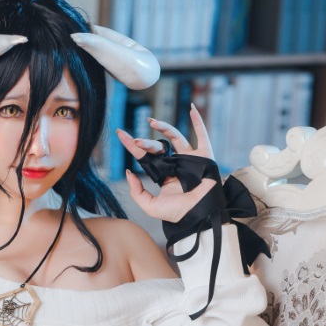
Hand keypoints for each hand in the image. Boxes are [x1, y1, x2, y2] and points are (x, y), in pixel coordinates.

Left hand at [118, 104, 216, 223]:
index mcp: (164, 175)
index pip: (147, 156)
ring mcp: (191, 159)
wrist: (199, 216)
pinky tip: (191, 108)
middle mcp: (177, 164)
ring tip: (152, 121)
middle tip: (136, 141)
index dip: (134, 146)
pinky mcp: (205, 156)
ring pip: (176, 138)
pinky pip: (202, 135)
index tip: (121, 134)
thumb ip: (136, 191)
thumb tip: (129, 172)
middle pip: (159, 146)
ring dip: (164, 128)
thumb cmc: (177, 214)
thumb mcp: (150, 206)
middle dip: (146, 143)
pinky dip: (198, 121)